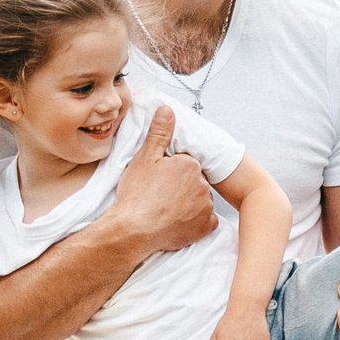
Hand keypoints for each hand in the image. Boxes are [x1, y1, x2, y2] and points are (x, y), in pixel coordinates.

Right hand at [110, 102, 216, 254]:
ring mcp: (206, 207)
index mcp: (190, 164)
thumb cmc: (136, 194)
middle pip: (194, 181)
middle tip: (160, 196)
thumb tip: (167, 110)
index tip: (158, 181)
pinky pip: (206, 221)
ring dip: (189, 204)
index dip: (171, 172)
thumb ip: (159, 133)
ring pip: (200, 200)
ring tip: (166, 210)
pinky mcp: (205, 227)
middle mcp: (202, 184)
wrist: (133, 230)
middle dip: (181, 187)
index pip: (186, 164)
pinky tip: (178, 222)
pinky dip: (195, 222)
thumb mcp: (145, 158)